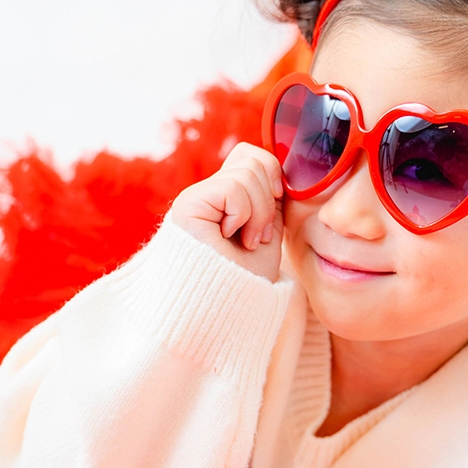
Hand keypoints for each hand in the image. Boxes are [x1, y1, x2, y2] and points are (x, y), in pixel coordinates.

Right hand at [169, 142, 284, 281]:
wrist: (228, 311)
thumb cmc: (248, 281)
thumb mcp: (268, 231)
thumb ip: (268, 198)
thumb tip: (280, 167)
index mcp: (225, 199)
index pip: (250, 156)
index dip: (272, 177)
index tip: (273, 214)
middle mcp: (207, 194)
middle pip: (252, 158)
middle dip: (268, 200)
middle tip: (258, 236)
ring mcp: (195, 198)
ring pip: (247, 172)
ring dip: (258, 213)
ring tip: (247, 242)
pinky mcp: (188, 205)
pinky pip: (233, 187)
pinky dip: (243, 215)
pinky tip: (229, 237)